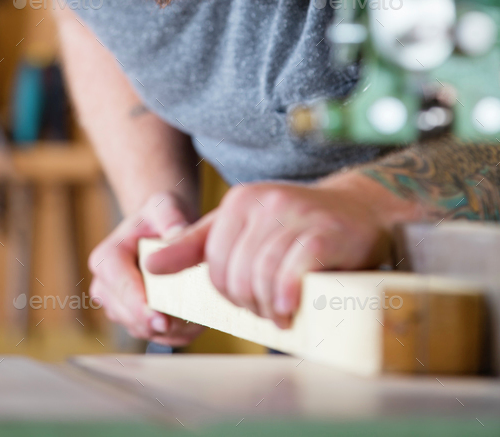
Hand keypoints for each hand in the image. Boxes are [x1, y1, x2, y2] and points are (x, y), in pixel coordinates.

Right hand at [88, 191, 204, 345]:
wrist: (161, 228)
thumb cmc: (160, 215)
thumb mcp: (165, 206)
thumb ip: (170, 217)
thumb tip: (177, 236)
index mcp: (107, 258)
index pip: (122, 287)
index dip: (140, 306)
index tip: (161, 320)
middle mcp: (105, 286)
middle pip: (130, 316)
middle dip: (160, 322)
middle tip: (195, 322)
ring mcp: (117, 306)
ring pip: (142, 330)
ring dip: (170, 330)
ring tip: (200, 319)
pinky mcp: (132, 320)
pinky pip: (153, 336)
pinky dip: (175, 333)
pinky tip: (196, 321)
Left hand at [144, 176, 399, 328]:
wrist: (362, 211)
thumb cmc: (300, 228)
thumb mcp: (245, 229)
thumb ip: (196, 245)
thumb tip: (151, 262)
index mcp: (240, 201)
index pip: (214, 264)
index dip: (229, 293)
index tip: (250, 300)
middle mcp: (264, 202)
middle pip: (236, 275)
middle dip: (250, 304)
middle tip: (270, 310)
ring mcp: (294, 216)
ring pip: (261, 278)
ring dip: (271, 308)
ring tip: (284, 311)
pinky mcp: (323, 234)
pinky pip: (291, 275)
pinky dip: (288, 297)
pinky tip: (294, 306)